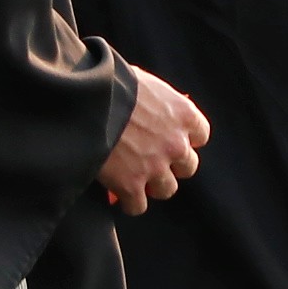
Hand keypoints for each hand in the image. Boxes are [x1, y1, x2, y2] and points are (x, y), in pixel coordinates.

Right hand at [98, 66, 210, 212]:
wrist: (87, 99)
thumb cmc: (111, 82)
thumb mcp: (144, 82)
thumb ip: (158, 101)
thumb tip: (160, 107)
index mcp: (183, 114)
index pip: (201, 135)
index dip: (184, 139)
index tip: (172, 139)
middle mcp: (176, 144)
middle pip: (187, 167)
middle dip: (171, 165)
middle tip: (152, 161)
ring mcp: (155, 167)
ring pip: (166, 189)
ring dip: (151, 185)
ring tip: (134, 178)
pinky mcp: (131, 185)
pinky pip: (138, 206)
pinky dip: (128, 202)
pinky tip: (117, 193)